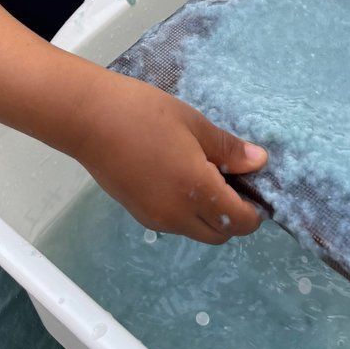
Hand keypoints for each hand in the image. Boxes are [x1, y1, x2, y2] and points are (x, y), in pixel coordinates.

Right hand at [73, 67, 267, 243]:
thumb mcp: (194, 124)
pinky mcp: (139, 213)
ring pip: (196, 231)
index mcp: (196, 190)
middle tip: (233, 180)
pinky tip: (180, 177)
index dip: (255, 212)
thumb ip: (228, 149)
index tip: (256, 189)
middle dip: (234, 217)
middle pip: (219, 234)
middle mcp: (177, 215)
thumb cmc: (144, 113)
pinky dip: (187, 211)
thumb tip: (259, 162)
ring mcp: (155, 218)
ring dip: (210, 216)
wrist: (90, 119)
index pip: (240, 221)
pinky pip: (175, 223)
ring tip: (206, 174)